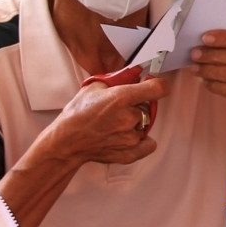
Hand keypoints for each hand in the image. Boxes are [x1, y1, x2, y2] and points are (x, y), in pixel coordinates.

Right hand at [53, 75, 169, 164]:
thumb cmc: (76, 115)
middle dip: (138, 106)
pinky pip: (148, 144)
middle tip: (121, 108)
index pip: (158, 88)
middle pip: (148, 107)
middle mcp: (129, 118)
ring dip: (135, 123)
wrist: (66, 141)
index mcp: (122, 98)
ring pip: (145, 125)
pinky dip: (142, 141)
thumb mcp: (94, 86)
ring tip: (116, 124)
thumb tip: (134, 74)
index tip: (154, 85)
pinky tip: (127, 136)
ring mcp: (131, 137)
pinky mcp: (130, 152)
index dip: (159, 85)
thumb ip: (117, 79)